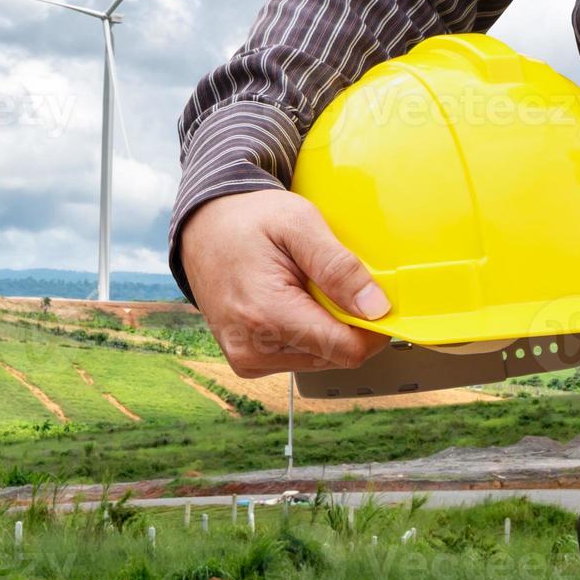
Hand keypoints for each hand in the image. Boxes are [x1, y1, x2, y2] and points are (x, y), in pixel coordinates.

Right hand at [180, 189, 389, 377]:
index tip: (377, 299)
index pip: (347, 349)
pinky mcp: (247, 360)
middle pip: (336, 355)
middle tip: (327, 281)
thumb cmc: (246, 220)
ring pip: (320, 358)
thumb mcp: (298, 222)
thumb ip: (338, 266)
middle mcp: (252, 347)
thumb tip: (376, 307)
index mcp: (266, 314)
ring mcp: (247, 358)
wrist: (202, 226)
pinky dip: (306, 331)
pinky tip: (290, 301)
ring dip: (324, 325)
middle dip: (345, 321)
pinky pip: (299, 356)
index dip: (373, 328)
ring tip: (303, 287)